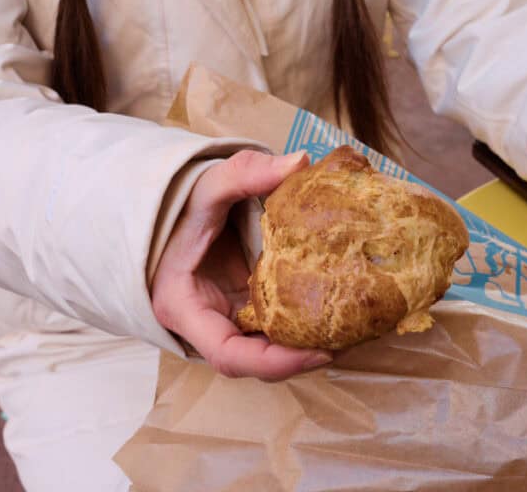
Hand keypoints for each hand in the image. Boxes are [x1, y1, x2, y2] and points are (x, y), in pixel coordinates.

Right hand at [151, 150, 331, 380]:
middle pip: (256, 360)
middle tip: (350, 338)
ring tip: (353, 327)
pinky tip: (337, 307)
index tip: (320, 352)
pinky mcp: (245, 308)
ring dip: (308, 343)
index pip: (229, 356)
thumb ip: (244, 173)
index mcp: (185, 308)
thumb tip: (300, 163)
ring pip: (269, 347)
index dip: (274, 363)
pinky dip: (304, 322)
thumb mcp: (204, 186)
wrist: (173, 208)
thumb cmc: (179, 205)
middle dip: (302, 356)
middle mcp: (207, 323)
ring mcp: (228, 318)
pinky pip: (275, 325)